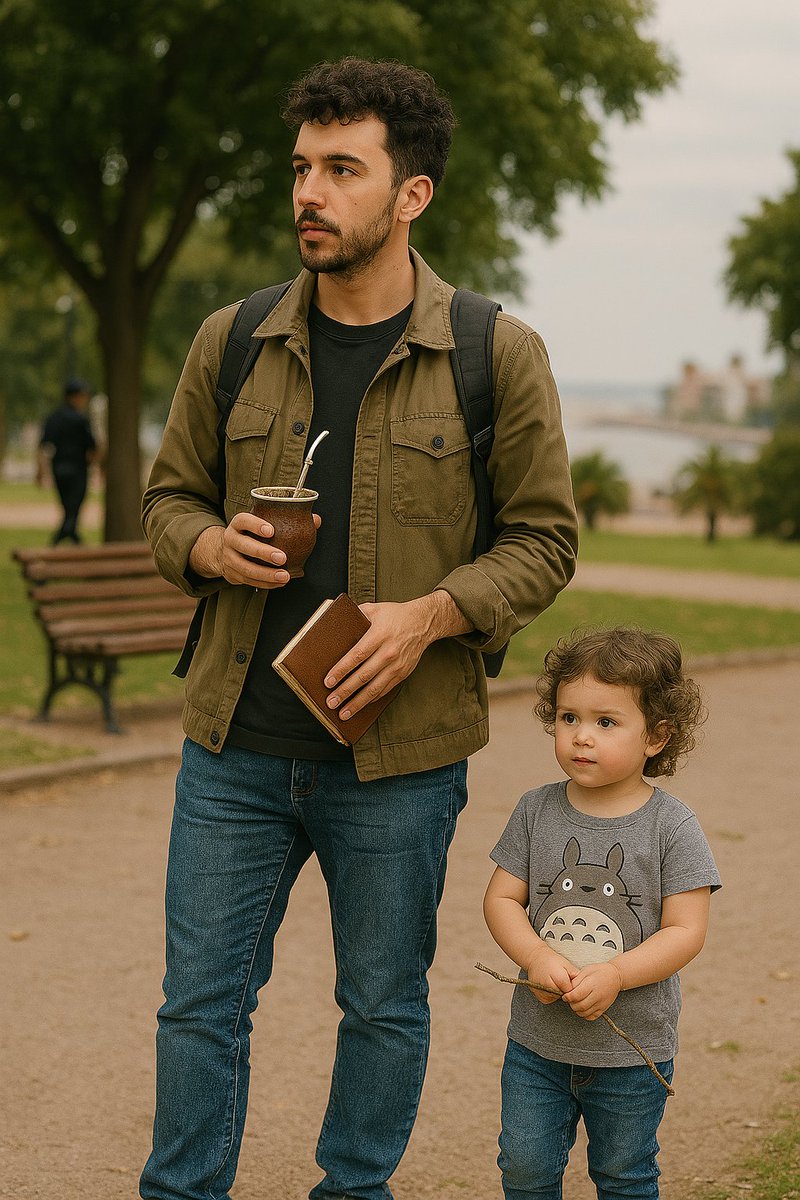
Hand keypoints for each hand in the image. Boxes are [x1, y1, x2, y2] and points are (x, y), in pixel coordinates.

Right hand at [190, 512, 320, 588]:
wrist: (223, 551)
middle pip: (244, 545)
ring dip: (266, 574)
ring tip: (284, 576)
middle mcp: (230, 539)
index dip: (256, 525)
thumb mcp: (261, 523)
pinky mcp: (232, 574)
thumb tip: (315, 520)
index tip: (271, 531)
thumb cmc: (250, 534)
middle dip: (263, 552)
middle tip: (282, 557)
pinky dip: (265, 583)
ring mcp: (229, 558)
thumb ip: (288, 520)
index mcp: (238, 524)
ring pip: (246, 567)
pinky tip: (279, 582)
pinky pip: (249, 581)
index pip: (244, 520)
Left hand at [323, 597, 442, 720]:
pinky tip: (360, 706)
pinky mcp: (402, 673)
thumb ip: (354, 614)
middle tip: (330, 702)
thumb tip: (334, 620)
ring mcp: (397, 665)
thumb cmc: (395, 615)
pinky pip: (384, 690)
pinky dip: (371, 699)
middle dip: (345, 691)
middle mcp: (388, 652)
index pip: (356, 656)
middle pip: (363, 676)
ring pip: (374, 688)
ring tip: (343, 713)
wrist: (424, 622)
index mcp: (379, 635)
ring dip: (357, 702)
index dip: (341, 670)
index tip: (328, 682)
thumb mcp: (374, 609)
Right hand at [524, 945, 577, 1004]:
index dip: (572, 987)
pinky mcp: (540, 997)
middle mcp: (549, 987)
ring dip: (558, 992)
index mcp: (559, 978)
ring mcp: (543, 993)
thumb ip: (576, 975)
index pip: (571, 991)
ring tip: (554, 981)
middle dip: (566, 990)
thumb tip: (584, 985)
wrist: (535, 958)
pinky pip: (550, 999)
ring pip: (557, 998)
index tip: (570, 981)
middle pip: (564, 995)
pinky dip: (552, 994)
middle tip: (562, 980)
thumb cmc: (552, 960)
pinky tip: (549, 985)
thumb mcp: (566, 964)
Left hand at [562, 961, 622, 1020]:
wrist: (615, 976)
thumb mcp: (586, 971)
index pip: (576, 995)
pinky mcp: (604, 1009)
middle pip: (580, 1006)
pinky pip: (591, 1017)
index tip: (565, 995)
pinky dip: (584, 1014)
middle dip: (571, 1004)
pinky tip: (583, 1008)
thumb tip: (567, 990)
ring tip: (575, 1002)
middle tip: (569, 999)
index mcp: (592, 984)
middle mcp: (597, 995)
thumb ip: (576, 980)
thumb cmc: (599, 971)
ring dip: (576, 1010)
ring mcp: (601, 1004)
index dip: (568, 997)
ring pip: (584, 1013)